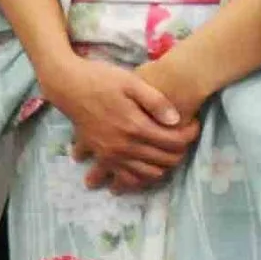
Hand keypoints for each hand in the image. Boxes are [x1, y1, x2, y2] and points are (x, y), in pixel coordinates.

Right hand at [39, 53, 197, 192]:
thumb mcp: (131, 81)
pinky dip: (137, 180)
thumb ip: (155, 101)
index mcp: (135, 126)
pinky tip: (143, 173)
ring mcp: (111, 154)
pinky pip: (123, 178)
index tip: (193, 124)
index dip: (191, 134)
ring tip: (167, 152)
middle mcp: (124, 146)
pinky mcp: (101, 156)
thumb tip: (176, 120)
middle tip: (183, 137)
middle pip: (165, 160)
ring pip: (148, 174)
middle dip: (181, 151)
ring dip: (163, 167)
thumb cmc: (100, 79)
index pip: (175, 141)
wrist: (67, 86)